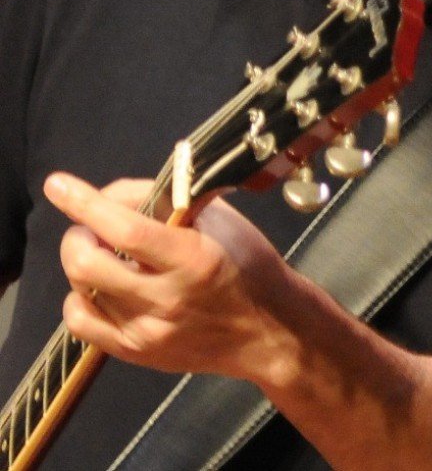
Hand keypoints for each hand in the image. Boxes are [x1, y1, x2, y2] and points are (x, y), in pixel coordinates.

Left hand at [46, 172, 295, 382]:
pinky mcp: (135, 352)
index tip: (58, 185)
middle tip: (95, 227)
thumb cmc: (249, 264)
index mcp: (195, 259)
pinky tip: (100, 287)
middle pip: (87, 264)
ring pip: (80, 289)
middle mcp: (166, 298)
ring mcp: (146, 331)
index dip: (86, 204)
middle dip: (79, 234)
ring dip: (84, 262)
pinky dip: (80, 297)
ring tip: (106, 255)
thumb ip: (170, 203)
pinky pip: (80, 322)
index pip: (126, 230)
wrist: (267, 330)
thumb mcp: (223, 220)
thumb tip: (111, 197)